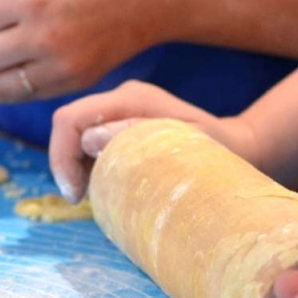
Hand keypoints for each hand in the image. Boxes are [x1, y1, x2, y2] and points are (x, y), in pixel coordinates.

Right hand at [48, 80, 257, 201]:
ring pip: (76, 136)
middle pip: (69, 126)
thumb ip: (136, 138)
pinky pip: (90, 144)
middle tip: (79, 199)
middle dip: (64, 163)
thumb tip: (89, 139)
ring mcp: (121, 112)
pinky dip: (88, 167)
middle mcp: (121, 100)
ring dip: (75, 167)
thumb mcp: (180, 147)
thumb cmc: (215, 151)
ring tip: (91, 195)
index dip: (61, 155)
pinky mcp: (122, 127)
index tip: (74, 193)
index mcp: (131, 99)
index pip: (72, 118)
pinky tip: (103, 185)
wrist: (236, 148)